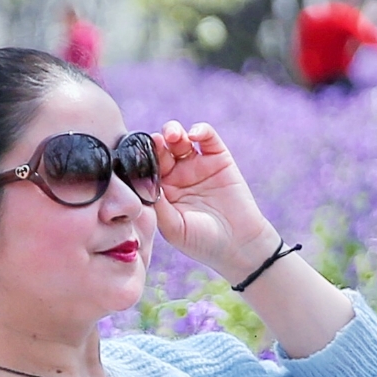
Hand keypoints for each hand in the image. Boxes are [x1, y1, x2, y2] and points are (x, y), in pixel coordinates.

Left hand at [147, 120, 280, 277]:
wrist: (238, 245)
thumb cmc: (202, 241)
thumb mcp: (173, 228)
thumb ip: (158, 205)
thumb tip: (143, 181)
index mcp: (161, 190)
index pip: (147, 167)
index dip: (142, 159)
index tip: (138, 155)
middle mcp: (177, 175)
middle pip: (161, 149)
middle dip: (156, 142)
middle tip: (156, 142)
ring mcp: (197, 165)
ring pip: (180, 139)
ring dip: (174, 131)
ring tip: (173, 136)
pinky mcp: (219, 159)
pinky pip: (208, 138)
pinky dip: (201, 131)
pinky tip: (195, 134)